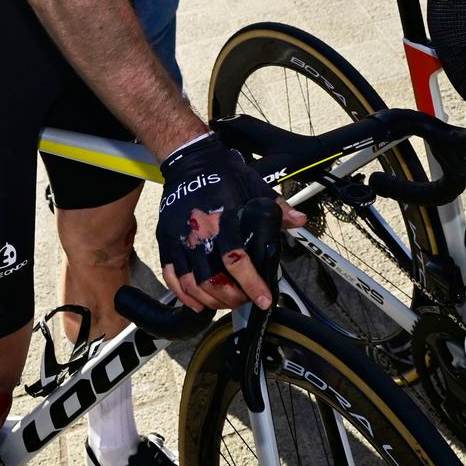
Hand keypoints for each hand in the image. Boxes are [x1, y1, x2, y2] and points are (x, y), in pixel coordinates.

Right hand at [156, 135, 303, 311]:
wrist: (189, 160)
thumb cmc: (222, 173)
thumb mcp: (254, 185)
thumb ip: (277, 206)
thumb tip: (299, 221)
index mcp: (222, 218)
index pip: (236, 259)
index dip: (251, 284)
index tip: (264, 299)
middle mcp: (198, 232)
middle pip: (212, 279)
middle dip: (232, 297)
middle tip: (246, 300)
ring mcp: (179, 239)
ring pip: (192, 284)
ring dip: (211, 300)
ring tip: (227, 302)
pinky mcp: (166, 241)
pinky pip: (172, 277)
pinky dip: (184, 296)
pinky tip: (198, 304)